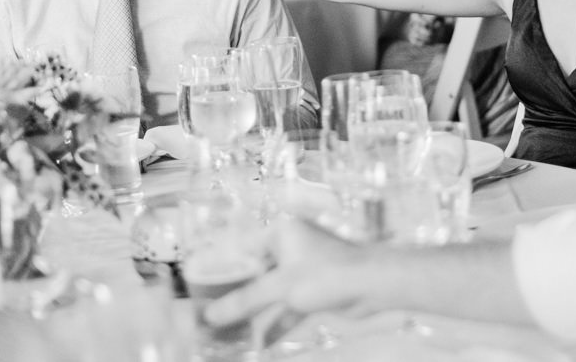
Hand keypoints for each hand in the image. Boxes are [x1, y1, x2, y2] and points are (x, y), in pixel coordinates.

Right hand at [205, 218, 378, 328]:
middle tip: (211, 312)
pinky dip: (276, 323)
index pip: (242, 246)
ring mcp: (304, 270)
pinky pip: (288, 307)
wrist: (374, 284)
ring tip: (229, 330)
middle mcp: (291, 247)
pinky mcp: (315, 291)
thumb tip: (212, 315)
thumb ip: (246, 301)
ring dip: (254, 313)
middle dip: (236, 295)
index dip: (221, 266)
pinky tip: (260, 343)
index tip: (200, 283)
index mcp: (281, 233)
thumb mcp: (281, 287)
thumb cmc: (331, 272)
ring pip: (271, 293)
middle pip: (254, 272)